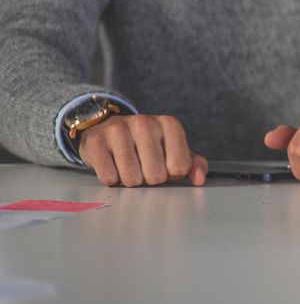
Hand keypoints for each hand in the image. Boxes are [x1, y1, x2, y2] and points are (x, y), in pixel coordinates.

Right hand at [77, 114, 206, 186]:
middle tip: (142, 167)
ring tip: (127, 166)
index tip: (164, 165)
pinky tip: (112, 165)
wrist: (106, 128)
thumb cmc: (145, 144)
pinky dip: (111, 179)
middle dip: (149, 179)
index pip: (179, 167)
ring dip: (130, 181)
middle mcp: (145, 123)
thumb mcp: (172, 149)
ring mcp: (118, 130)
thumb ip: (192, 164)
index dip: (171, 175)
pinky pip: (109, 178)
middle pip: (156, 176)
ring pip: (132, 179)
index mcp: (169, 124)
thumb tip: (198, 179)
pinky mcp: (96, 141)